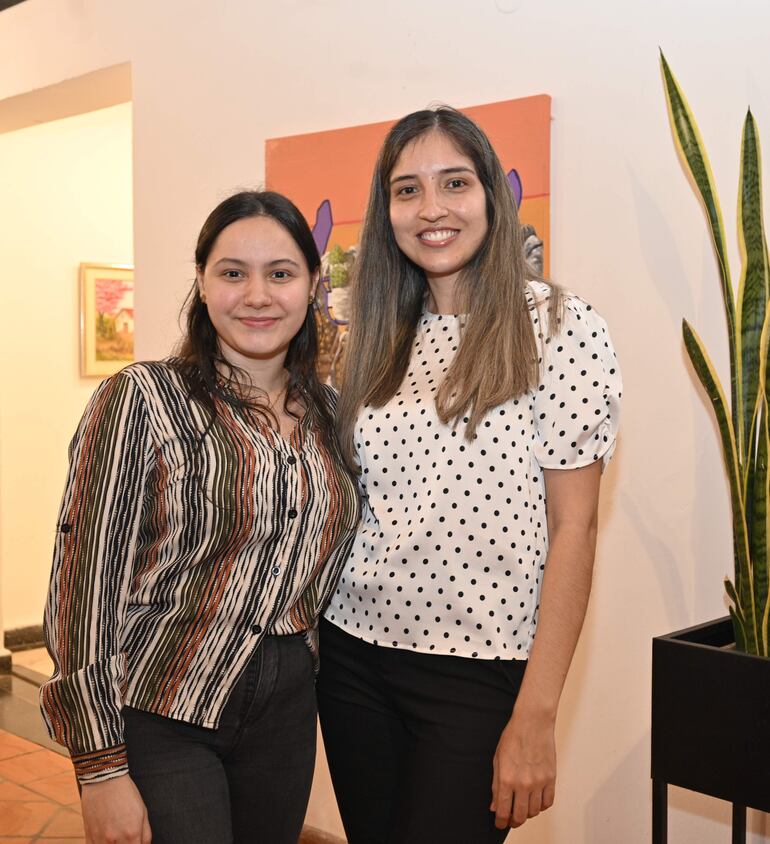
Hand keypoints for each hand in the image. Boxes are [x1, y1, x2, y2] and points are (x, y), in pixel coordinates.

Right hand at [81, 775, 151, 843]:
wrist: (104, 780)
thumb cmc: (125, 793)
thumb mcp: (142, 811)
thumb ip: (145, 834)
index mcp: (132, 834)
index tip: (135, 842)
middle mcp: (115, 840)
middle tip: (126, 837)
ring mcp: (100, 840)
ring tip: (116, 836)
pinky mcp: (88, 837)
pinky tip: (106, 838)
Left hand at [490, 707, 555, 828]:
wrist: (533, 722)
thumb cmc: (513, 737)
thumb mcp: (498, 759)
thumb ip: (496, 785)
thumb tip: (495, 806)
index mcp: (507, 779)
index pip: (503, 811)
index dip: (500, 822)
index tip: (500, 823)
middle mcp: (523, 784)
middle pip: (520, 816)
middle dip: (514, 821)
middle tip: (511, 819)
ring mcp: (539, 782)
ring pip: (535, 811)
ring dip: (528, 813)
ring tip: (523, 806)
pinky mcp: (551, 778)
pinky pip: (548, 802)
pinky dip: (542, 806)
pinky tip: (536, 800)